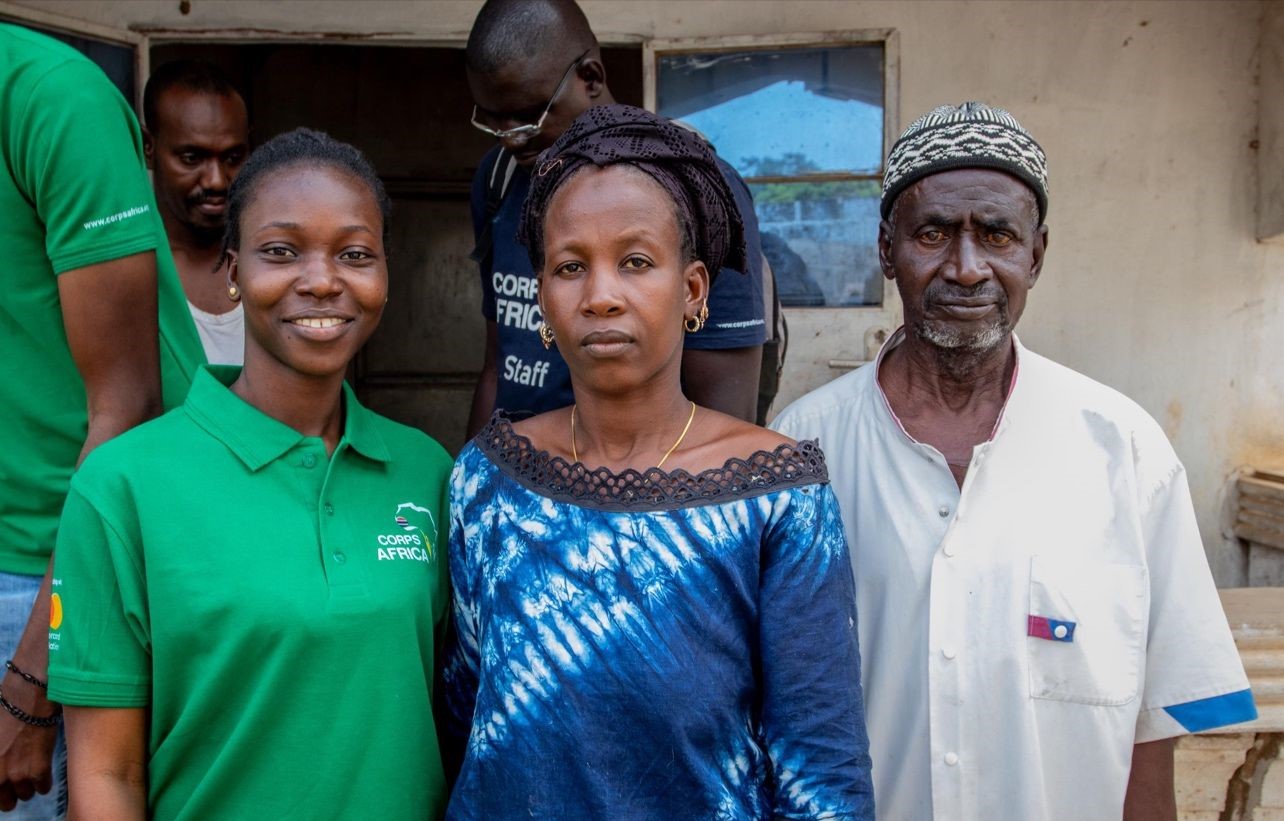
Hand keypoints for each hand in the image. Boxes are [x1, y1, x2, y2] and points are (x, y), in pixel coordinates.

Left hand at [0, 674, 56, 810]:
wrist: (27, 697)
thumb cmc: (4, 710)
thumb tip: (3, 762)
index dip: (1, 791)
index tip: (5, 787)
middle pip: (6, 802)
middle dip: (12, 795)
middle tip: (18, 784)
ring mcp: (16, 775)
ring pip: (26, 795)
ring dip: (30, 787)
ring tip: (33, 774)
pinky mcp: (38, 770)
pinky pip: (43, 787)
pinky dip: (45, 783)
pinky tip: (45, 773)